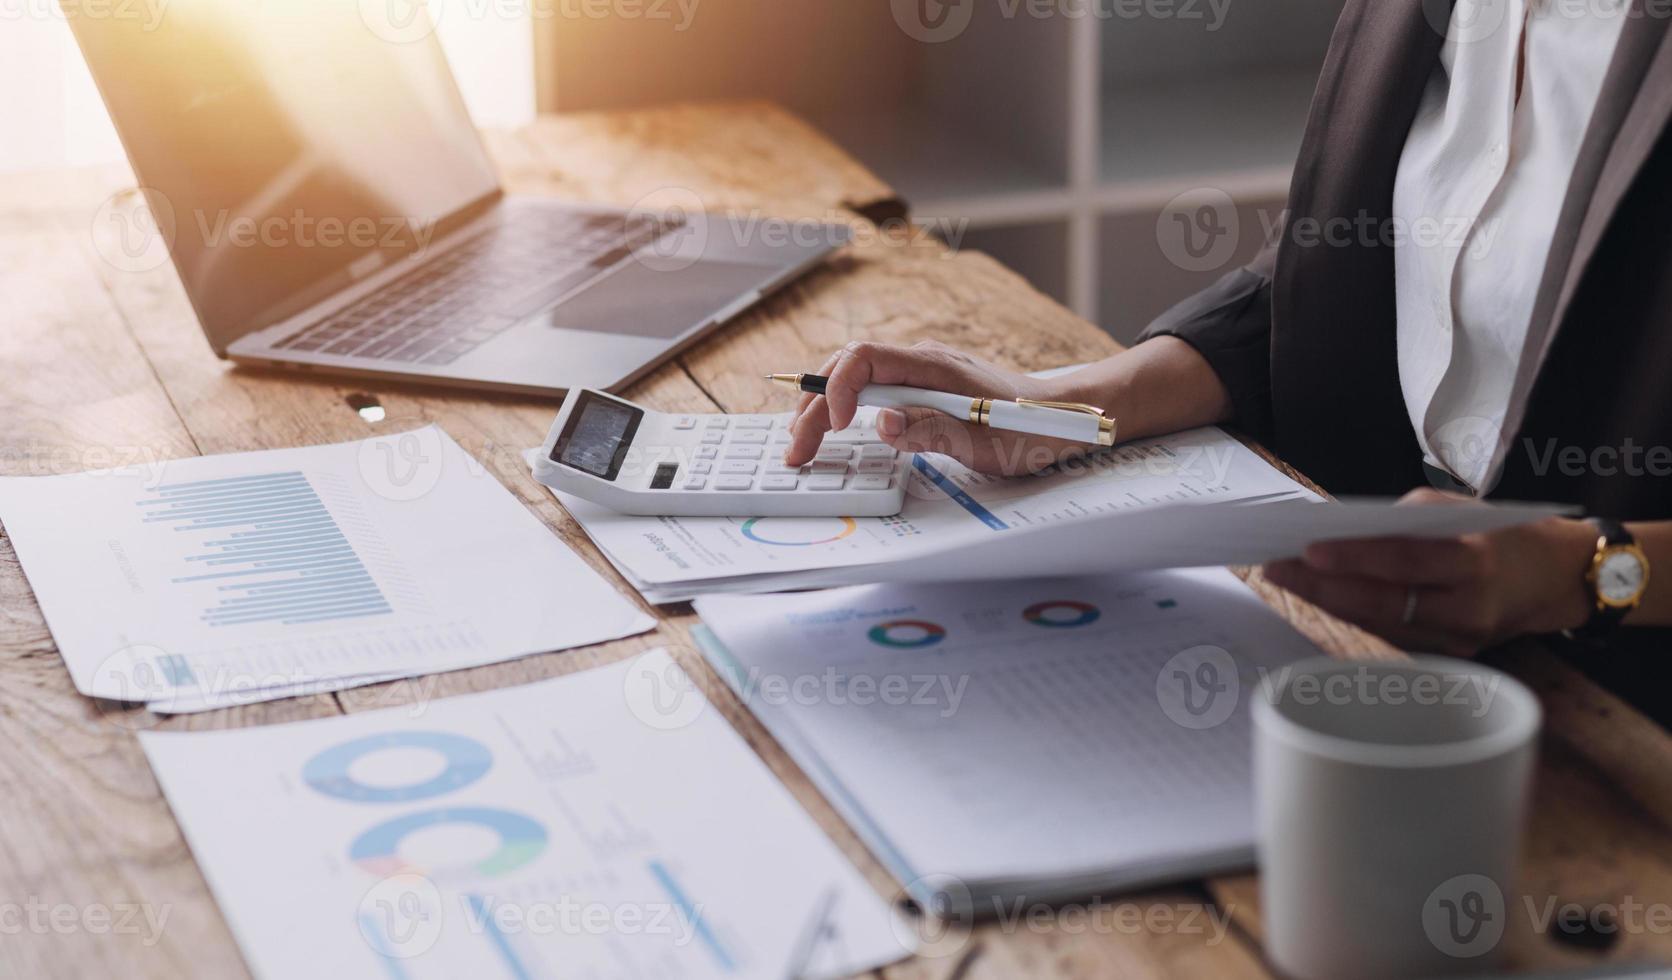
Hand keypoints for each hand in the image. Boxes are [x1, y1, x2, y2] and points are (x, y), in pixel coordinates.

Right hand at [783, 340, 1093, 474]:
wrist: (1064, 417)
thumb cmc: (1030, 428)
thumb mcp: (984, 439)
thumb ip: (931, 430)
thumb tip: (882, 423)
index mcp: (932, 365)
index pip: (863, 358)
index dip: (838, 389)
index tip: (836, 428)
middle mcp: (922, 361)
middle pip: (849, 368)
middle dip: (815, 406)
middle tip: (796, 450)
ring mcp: (923, 373)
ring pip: (857, 377)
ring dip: (825, 406)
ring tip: (803, 439)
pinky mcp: (926, 389)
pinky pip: (875, 389)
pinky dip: (847, 408)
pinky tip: (836, 428)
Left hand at [1262, 488, 1598, 656]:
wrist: (1554, 577)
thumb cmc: (1496, 533)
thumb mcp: (1455, 511)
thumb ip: (1399, 521)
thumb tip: (1336, 531)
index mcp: (1473, 562)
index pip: (1403, 561)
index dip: (1353, 557)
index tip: (1307, 549)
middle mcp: (1466, 608)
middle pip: (1382, 602)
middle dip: (1322, 587)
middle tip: (1275, 567)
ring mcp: (1457, 640)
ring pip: (1379, 624)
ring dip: (1329, 602)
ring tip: (1287, 578)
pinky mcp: (1450, 656)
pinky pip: (1391, 635)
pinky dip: (1354, 615)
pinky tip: (1322, 597)